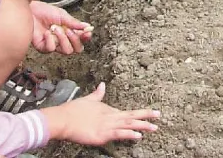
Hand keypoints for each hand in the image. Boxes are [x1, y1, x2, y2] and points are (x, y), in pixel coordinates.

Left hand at [30, 1, 91, 53]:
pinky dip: (50, 40)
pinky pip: (51, 49)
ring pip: (66, 50)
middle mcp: (63, 40)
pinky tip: (46, 32)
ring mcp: (53, 45)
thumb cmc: (45, 11)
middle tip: (69, 30)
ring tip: (56, 28)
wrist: (31, 11)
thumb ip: (74, 23)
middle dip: (75, 40)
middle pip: (76, 49)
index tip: (87, 32)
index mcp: (69, 31)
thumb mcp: (62, 15)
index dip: (85, 38)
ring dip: (63, 39)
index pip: (81, 39)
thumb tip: (87, 26)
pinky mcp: (43, 48)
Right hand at [43, 82, 159, 145]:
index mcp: (108, 110)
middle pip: (131, 117)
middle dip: (146, 116)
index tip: (151, 113)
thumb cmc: (73, 111)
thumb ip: (97, 94)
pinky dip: (129, 134)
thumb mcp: (88, 100)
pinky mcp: (102, 135)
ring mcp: (107, 126)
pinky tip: (138, 136)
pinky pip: (118, 134)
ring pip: (128, 125)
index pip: (128, 113)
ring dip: (142, 126)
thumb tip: (102, 84)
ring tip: (154, 127)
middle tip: (159, 116)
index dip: (140, 114)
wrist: (63, 119)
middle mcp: (110, 117)